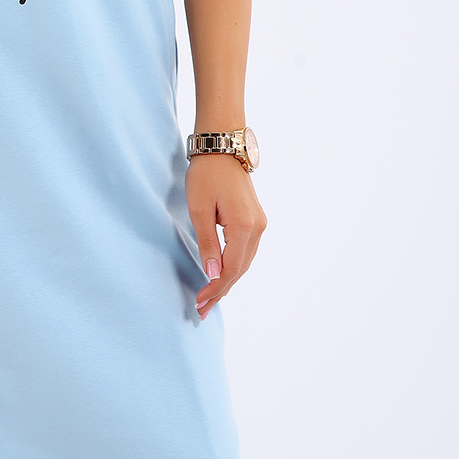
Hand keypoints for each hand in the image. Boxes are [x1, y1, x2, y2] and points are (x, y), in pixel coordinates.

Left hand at [186, 152, 266, 318]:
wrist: (223, 148)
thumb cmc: (206, 174)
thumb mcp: (199, 208)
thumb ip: (206, 242)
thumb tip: (212, 273)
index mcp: (244, 225)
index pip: (231, 269)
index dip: (215, 288)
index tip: (199, 302)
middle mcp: (257, 227)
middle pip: (240, 269)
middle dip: (221, 290)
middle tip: (202, 310)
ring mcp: (260, 223)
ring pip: (245, 262)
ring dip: (227, 281)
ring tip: (209, 299)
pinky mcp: (256, 219)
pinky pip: (246, 251)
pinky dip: (234, 266)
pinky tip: (221, 276)